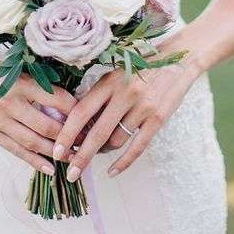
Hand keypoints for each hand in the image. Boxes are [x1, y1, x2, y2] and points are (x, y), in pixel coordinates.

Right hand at [0, 40, 77, 175]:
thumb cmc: (0, 72)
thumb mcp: (23, 72)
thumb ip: (44, 88)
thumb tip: (73, 107)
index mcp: (21, 83)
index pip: (56, 99)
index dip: (75, 111)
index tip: (89, 119)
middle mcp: (9, 102)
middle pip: (46, 125)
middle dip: (68, 137)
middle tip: (86, 143)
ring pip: (32, 142)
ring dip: (55, 153)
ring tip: (73, 158)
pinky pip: (16, 151)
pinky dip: (34, 161)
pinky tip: (50, 169)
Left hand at [52, 59, 199, 180]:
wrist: (177, 60)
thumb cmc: (140, 67)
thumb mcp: (115, 74)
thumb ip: (98, 95)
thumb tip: (76, 124)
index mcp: (109, 82)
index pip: (81, 112)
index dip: (67, 133)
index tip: (56, 150)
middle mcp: (124, 94)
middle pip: (97, 133)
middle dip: (81, 156)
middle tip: (71, 173)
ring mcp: (143, 108)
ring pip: (116, 141)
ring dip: (103, 152)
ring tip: (97, 154)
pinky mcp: (158, 119)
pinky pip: (137, 147)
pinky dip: (123, 162)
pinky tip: (112, 171)